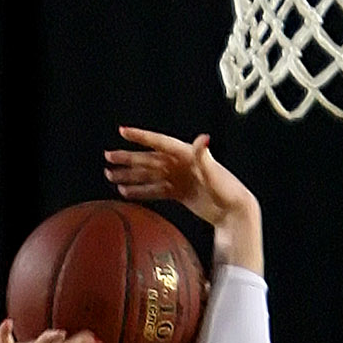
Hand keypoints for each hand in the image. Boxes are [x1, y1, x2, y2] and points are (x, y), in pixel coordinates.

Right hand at [105, 128, 255, 228]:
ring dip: (130, 175)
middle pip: (149, 159)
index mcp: (187, 155)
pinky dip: (141, 191)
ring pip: (149, 175)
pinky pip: (156, 190)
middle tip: (108, 157)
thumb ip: (205, 158)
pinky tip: (126, 191)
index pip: (160, 143)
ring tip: (110, 175)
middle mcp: (181, 164)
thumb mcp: (215, 174)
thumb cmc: (228, 191)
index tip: (122, 131)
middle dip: (127, 159)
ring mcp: (179, 179)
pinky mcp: (179, 193)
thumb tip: (202, 138)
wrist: (235, 211)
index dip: (141, 137)